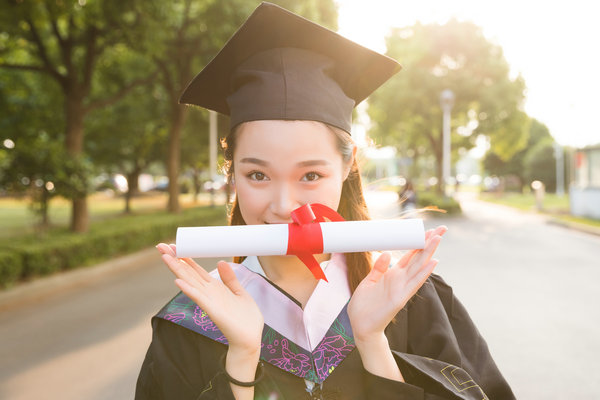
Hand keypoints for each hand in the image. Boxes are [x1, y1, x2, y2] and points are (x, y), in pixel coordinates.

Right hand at [157, 243, 263, 353]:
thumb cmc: (245, 319)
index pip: (196, 269)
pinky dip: (188, 290)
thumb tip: (220, 261)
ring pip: (190, 282)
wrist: (250, 339)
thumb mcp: (240, 293)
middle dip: (175, 259)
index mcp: (215, 288)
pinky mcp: (213, 311)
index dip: (185, 257)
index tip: (174, 245)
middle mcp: (208, 293)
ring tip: (165, 257)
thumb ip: (230, 279)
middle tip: (160, 246)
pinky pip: (199, 298)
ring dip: (177, 269)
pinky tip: (178, 281)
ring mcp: (209, 301)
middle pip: (188, 272)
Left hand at [347, 226, 446, 343]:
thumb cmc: (364, 305)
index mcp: (393, 275)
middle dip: (429, 242)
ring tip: (438, 238)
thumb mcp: (369, 281)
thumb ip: (378, 268)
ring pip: (419, 267)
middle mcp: (400, 280)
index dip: (418, 242)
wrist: (360, 326)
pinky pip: (414, 284)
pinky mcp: (400, 299)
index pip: (410, 255)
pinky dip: (424, 273)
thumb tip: (386, 253)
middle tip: (442, 228)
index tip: (428, 230)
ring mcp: (402, 288)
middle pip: (419, 257)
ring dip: (429, 252)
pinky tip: (433, 262)